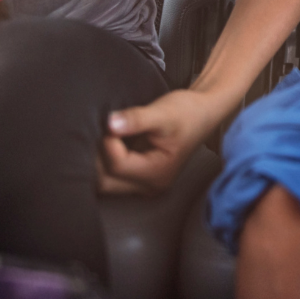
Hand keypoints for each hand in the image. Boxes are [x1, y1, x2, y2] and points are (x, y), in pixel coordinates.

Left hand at [98, 88, 216, 194]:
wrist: (203, 112)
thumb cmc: (186, 112)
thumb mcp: (163, 113)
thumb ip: (136, 119)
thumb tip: (110, 124)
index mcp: (157, 173)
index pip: (117, 166)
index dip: (108, 143)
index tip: (112, 122)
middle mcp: (149, 186)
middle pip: (105, 182)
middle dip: (96, 158)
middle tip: (101, 132)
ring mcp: (144, 184)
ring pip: (105, 181)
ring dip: (99, 161)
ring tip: (105, 136)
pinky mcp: (139, 177)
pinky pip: (112, 176)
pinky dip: (105, 161)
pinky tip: (110, 143)